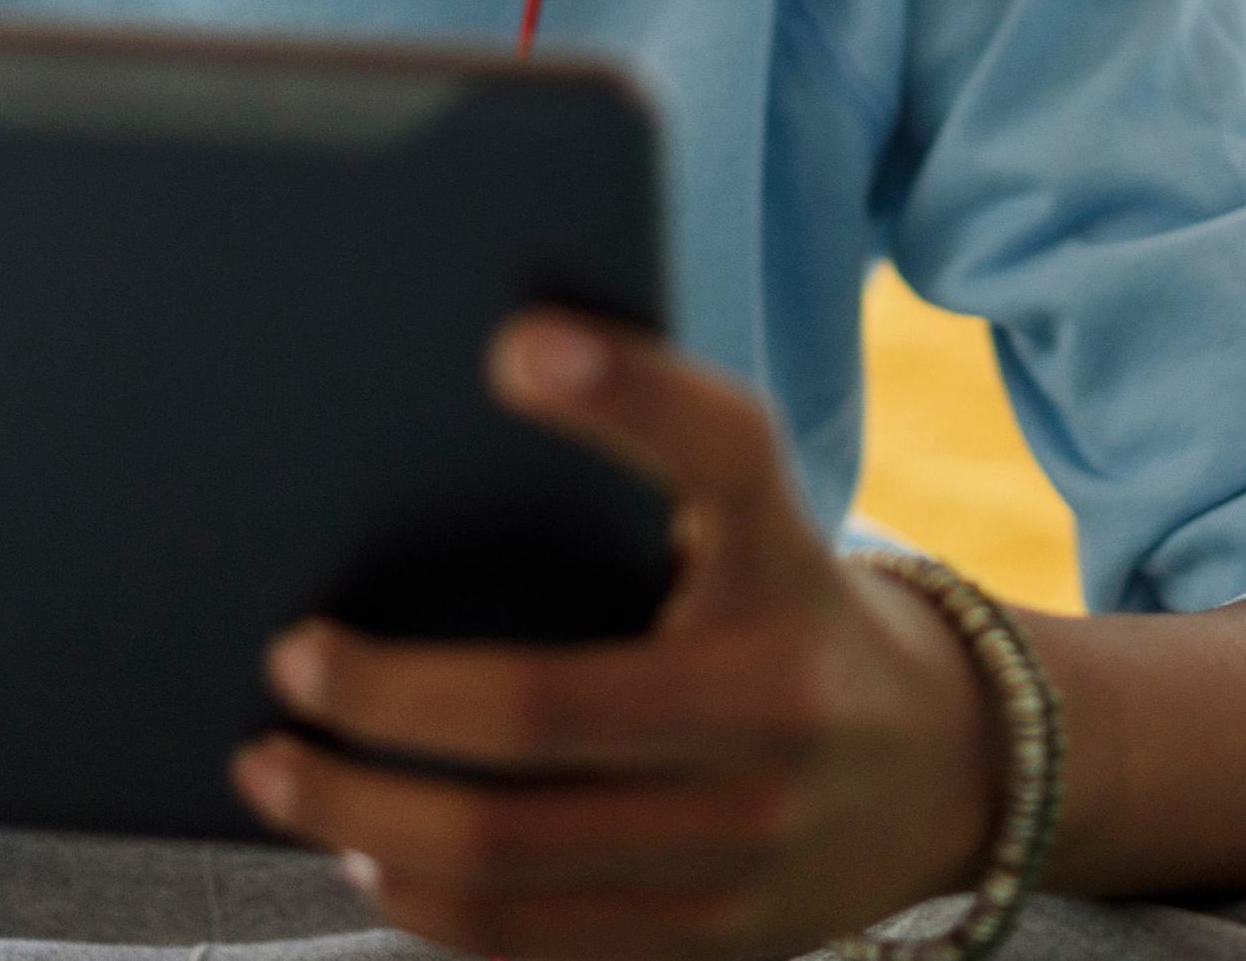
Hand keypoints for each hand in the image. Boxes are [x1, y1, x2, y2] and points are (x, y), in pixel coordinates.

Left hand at [236, 314, 997, 960]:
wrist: (958, 770)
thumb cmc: (803, 616)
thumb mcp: (768, 530)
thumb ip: (656, 480)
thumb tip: (468, 409)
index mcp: (790, 570)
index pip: (720, 453)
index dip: (627, 391)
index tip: (511, 345)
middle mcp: (780, 712)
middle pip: (539, 712)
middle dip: (381, 696)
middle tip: (292, 662)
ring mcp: (748, 847)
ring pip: (510, 857)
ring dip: (365, 818)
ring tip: (288, 775)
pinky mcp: (717, 940)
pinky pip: (534, 943)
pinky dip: (429, 905)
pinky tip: (375, 859)